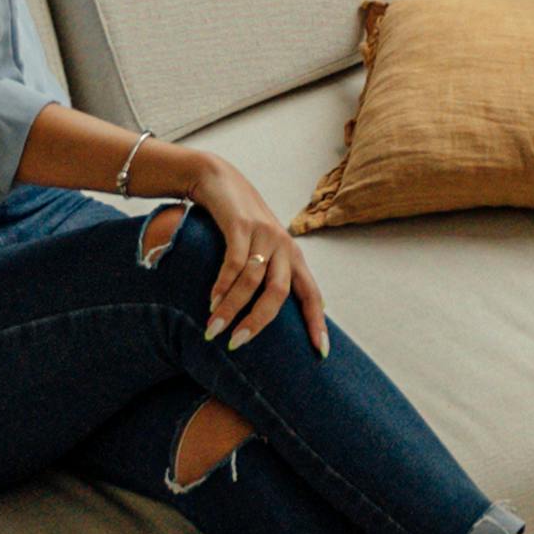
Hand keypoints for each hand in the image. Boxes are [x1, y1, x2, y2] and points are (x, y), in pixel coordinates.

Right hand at [143, 149, 328, 354]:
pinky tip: (211, 302)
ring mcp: (265, 235)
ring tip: (214, 328)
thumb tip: (262, 319)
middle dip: (258, 322)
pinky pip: (234, 264)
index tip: (322, 352)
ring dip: (231, 309)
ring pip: (252, 282)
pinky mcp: (242, 226)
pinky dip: (222, 286)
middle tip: (236, 344)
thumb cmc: (242, 225)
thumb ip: (268, 278)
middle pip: (279, 294)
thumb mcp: (262, 250)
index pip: (312, 295)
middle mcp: (285, 247)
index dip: (317, 323)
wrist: (221, 182)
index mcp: (294, 258)